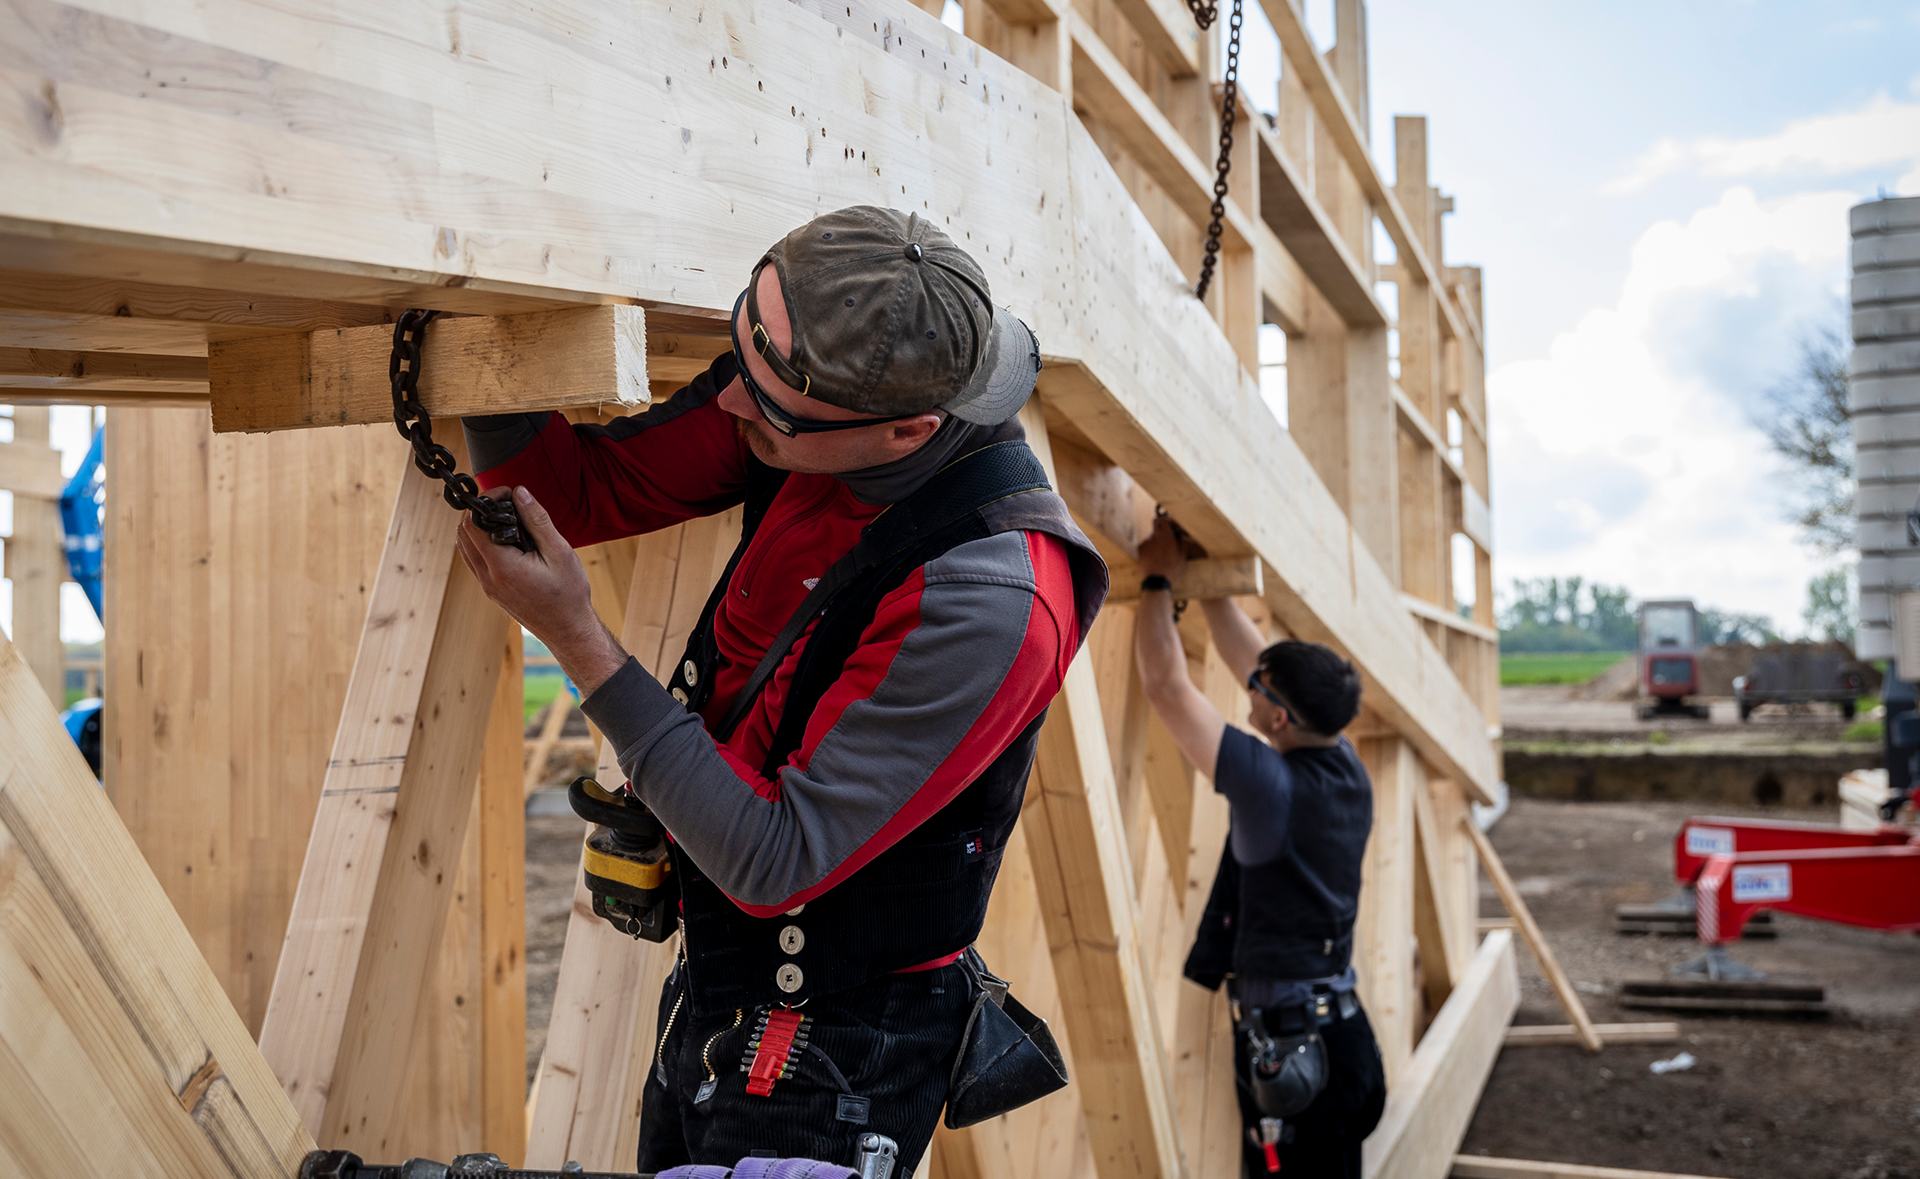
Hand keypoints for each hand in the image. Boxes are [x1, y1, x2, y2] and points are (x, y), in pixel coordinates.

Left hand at [456, 487, 629, 695]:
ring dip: (479, 528)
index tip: (506, 495)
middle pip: (463, 533)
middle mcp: (488, 577)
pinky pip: (475, 560)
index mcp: (502, 566)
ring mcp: (487, 586)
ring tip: (508, 521)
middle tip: (507, 505)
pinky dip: (483, 543)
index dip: (485, 502)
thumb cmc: (568, 595)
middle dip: (479, 512)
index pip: (473, 524)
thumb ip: (537, 520)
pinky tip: (508, 540)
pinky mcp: (491, 590)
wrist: (568, 630)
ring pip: (465, 547)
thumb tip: (520, 494)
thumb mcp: (559, 552)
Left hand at [1136, 514, 1190, 578]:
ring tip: (1161, 552)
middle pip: (1155, 523)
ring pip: (1151, 535)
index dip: (1166, 520)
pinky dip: (1150, 547)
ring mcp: (1146, 542)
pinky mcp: (1140, 549)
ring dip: (1156, 539)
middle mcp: (1154, 536)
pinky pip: (1146, 544)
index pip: (1163, 519)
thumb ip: (1183, 542)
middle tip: (1166, 534)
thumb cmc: (1170, 567)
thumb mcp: (1182, 555)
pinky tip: (1154, 556)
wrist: (1155, 578)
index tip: (1170, 525)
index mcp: (1165, 535)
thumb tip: (1183, 535)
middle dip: (1161, 526)